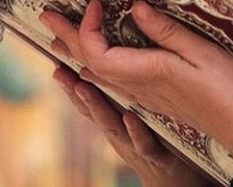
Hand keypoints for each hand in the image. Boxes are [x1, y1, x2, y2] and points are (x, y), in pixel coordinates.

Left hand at [42, 0, 232, 156]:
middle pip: (90, 64)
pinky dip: (96, 68)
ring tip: (59, 40)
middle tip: (46, 16)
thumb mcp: (201, 52)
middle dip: (67, 37)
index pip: (97, 54)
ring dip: (77, 54)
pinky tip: (94, 68)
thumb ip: (166, 31)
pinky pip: (113, 83)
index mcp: (147, 74)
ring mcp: (145, 97)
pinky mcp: (154, 99)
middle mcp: (139, 89)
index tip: (95, 2)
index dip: (88, 27)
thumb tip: (134, 9)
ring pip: (99, 76)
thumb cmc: (229, 90)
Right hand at [52, 65, 208, 186]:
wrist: (178, 181)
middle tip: (59, 69)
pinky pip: (146, 144)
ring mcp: (136, 146)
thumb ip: (122, 95)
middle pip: (94, 110)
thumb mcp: (136, 120)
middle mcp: (121, 133)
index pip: (90, 100)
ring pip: (113, 126)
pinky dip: (136, 133)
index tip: (54, 58)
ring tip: (81, 86)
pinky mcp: (159, 157)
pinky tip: (130, 118)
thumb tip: (104, 67)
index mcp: (117, 120)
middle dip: (74, 91)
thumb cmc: (157, 144)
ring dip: (96, 106)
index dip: (71, 82)